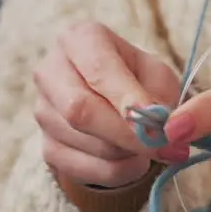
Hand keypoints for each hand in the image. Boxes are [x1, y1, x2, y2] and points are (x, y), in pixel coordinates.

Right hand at [34, 21, 186, 188]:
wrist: (115, 103)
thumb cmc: (138, 81)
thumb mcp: (157, 77)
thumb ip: (158, 98)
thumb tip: (159, 130)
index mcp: (79, 39)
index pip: (97, 69)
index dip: (127, 98)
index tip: (158, 122)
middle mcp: (51, 72)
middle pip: (80, 110)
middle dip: (129, 134)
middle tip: (167, 147)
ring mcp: (43, 112)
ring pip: (88, 143)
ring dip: (129, 153)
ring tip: (153, 146)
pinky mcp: (47, 148)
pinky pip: (86, 170)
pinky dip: (120, 171)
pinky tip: (134, 160)